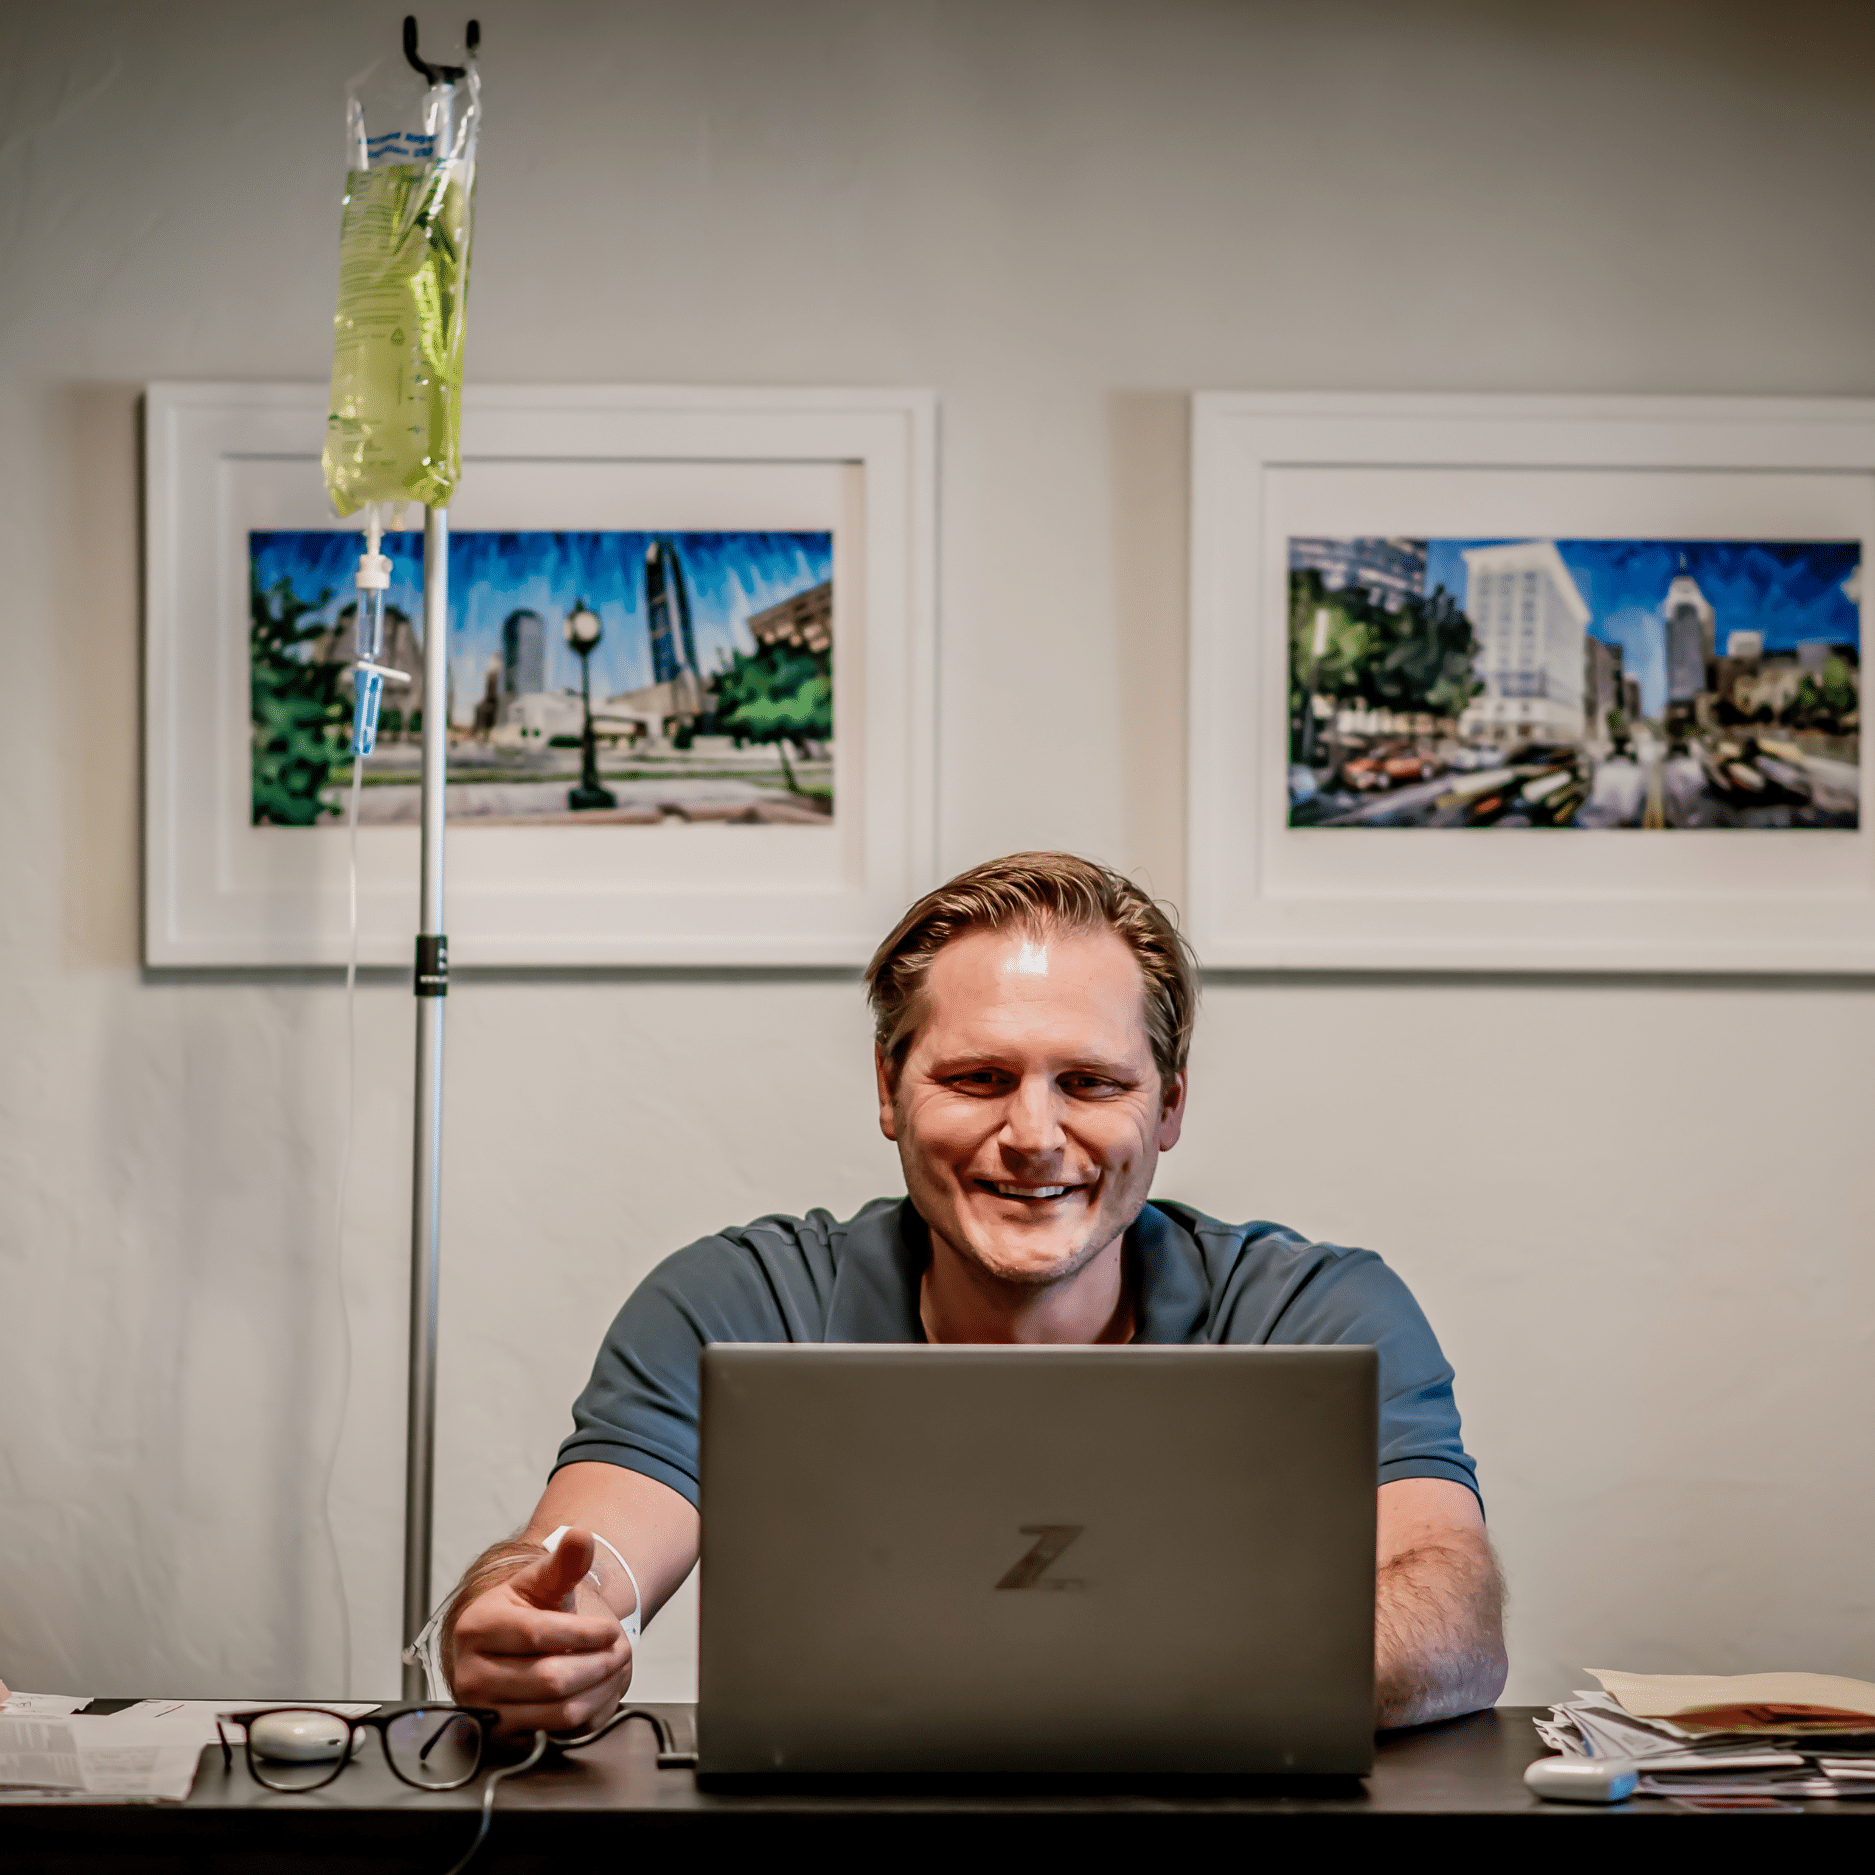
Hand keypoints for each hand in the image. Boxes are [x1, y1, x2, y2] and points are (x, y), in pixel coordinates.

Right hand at [448, 1529, 632, 1736]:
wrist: (509, 1648)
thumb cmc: (524, 1612)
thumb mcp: (542, 1581)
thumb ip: (564, 1562)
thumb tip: (581, 1536)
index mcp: (476, 1626)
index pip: (536, 1634)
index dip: (582, 1633)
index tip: (611, 1629)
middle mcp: (471, 1674)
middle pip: (550, 1678)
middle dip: (598, 1663)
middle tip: (621, 1649)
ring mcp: (485, 1711)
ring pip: (558, 1711)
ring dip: (599, 1689)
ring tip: (614, 1666)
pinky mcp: (503, 1738)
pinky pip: (559, 1733)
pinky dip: (589, 1711)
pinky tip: (599, 1688)